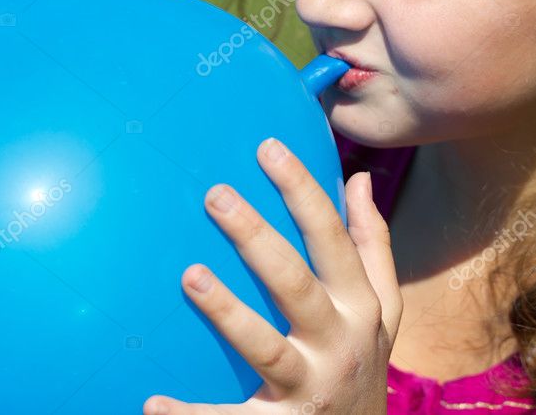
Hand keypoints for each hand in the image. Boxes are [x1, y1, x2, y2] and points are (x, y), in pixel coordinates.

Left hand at [143, 137, 401, 414]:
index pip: (332, 239)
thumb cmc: (362, 362)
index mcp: (360, 306)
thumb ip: (372, 246)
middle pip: (296, 283)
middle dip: (257, 238)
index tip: (267, 147)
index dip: (302, 191)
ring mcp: (309, 387)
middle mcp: (339, 343)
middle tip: (215, 196)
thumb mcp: (382, 309)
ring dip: (228, 312)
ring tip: (190, 276)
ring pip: (267, 346)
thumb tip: (359, 179)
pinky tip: (152, 403)